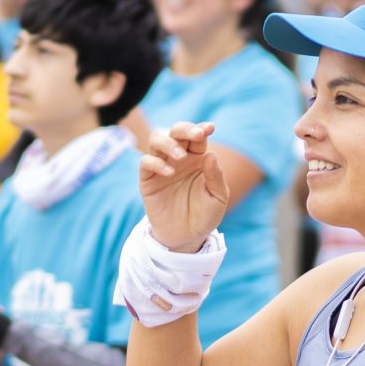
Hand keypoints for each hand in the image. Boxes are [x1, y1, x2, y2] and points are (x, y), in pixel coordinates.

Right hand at [136, 121, 231, 249]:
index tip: (209, 128)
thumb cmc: (205, 215)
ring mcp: (162, 166)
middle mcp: (178, 158)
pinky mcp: (148, 180)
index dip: (201, 128)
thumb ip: (215, 176)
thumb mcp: (217, 197)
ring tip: (181, 156)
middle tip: (196, 135)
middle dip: (185, 129)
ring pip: (157, 140)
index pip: (197, 136)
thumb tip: (211, 153)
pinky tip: (169, 172)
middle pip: (175, 131)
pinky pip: (146, 162)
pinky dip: (156, 162)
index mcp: (197, 158)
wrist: (187, 237)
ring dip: (169, 142)